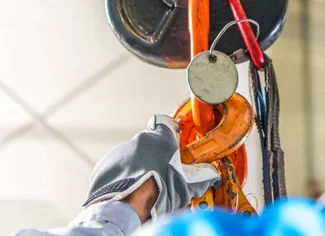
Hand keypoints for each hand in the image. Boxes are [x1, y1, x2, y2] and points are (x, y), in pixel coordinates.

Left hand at [84, 115, 220, 221]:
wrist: (126, 207)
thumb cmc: (159, 192)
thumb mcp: (189, 184)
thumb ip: (203, 175)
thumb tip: (213, 175)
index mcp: (160, 138)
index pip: (165, 123)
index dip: (170, 133)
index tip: (174, 143)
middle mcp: (138, 139)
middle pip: (149, 143)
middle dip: (155, 155)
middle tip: (162, 173)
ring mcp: (118, 152)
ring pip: (132, 155)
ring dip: (138, 166)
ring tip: (145, 186)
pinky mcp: (104, 166)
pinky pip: (117, 168)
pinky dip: (123, 176)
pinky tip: (130, 190)